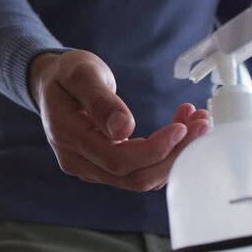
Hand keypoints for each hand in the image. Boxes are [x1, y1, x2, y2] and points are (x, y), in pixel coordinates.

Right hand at [29, 50, 209, 190]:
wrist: (50, 83)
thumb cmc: (65, 74)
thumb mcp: (81, 74)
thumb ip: (100, 101)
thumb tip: (123, 129)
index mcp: (69, 137)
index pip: (117, 160)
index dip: (154, 150)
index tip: (181, 127)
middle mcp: (78, 161)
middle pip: (134, 177)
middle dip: (174, 155)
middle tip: (201, 124)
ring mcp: (90, 168)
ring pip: (140, 178)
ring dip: (174, 155)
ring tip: (196, 121)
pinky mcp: (102, 167)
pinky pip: (138, 170)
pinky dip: (164, 154)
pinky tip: (180, 128)